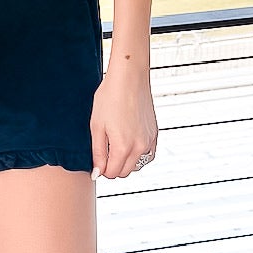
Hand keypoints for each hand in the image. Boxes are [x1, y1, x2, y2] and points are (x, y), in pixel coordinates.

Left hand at [90, 55, 158, 179]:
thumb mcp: (97, 127)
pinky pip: (147, 155)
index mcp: (123, 147)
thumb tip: (98, 173)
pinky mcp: (155, 134)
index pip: (112, 173)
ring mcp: (149, 141)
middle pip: (125, 172)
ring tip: (117, 142)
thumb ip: (98, 153)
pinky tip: (129, 140)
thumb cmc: (110, 98)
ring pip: (137, 165)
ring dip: (126, 161)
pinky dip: (137, 153)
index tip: (98, 157)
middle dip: (114, 166)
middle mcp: (140, 147)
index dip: (101, 168)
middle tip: (105, 148)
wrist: (129, 78)